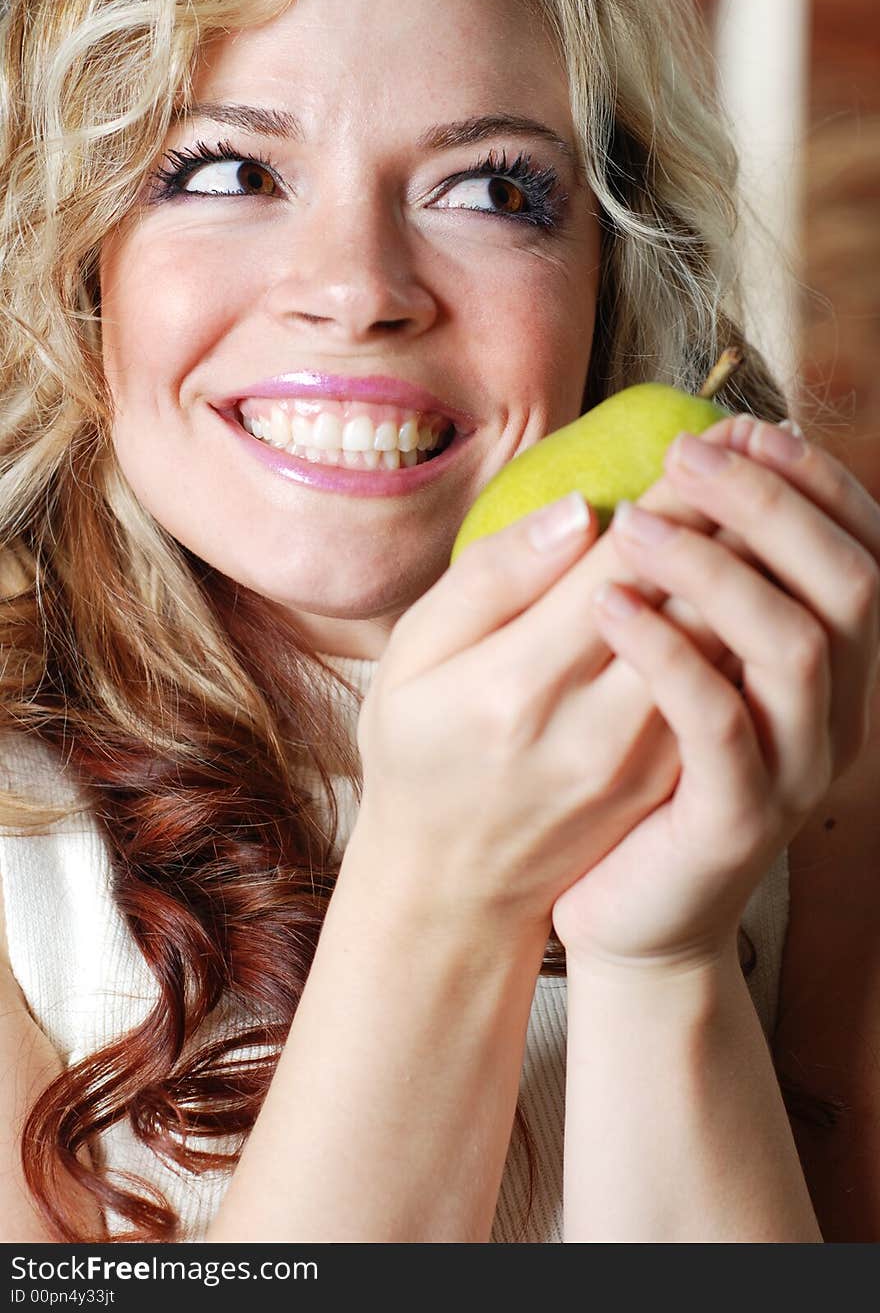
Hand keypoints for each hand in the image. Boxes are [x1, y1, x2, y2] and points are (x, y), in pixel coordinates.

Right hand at [351, 452, 752, 938]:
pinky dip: (743, 631)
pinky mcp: (667, 787)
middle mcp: (592, 729)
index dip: (672, 498)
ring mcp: (640, 767)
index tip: (696, 447)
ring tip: (756, 515)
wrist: (452, 889)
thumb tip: (581, 510)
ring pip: (725, 649)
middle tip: (746, 462)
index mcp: (517, 684)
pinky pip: (727, 693)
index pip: (623, 567)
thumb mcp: (413, 658)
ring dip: (748, 576)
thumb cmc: (420, 755)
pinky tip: (744, 588)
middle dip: (729, 524)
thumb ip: (490, 579)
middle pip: (693, 605)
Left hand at [552, 416, 879, 969]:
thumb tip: (703, 476)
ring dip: (718, 566)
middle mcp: (836, 713)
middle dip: (772, 504)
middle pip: (849, 583)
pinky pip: (717, 719)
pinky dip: (669, 649)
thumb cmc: (645, 773)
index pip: (863, 551)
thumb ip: (711, 590)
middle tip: (686, 456)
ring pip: (795, 644)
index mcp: (834, 668)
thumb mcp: (687, 670)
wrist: (631, 911)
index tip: (745, 426)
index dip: (815, 482)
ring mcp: (797, 770)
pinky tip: (610, 605)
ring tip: (634, 525)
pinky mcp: (739, 818)